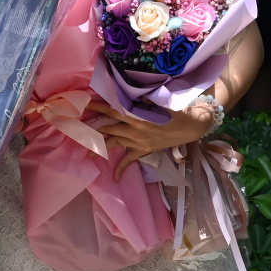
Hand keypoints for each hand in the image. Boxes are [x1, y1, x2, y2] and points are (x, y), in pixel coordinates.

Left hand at [88, 100, 215, 177]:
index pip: (113, 110)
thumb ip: (141, 98)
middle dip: (95, 125)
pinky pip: (129, 160)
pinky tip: (114, 177)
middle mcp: (135, 130)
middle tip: (82, 123)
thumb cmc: (174, 110)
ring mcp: (138, 142)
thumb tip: (127, 93)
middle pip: (110, 127)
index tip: (86, 104)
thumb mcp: (157, 101)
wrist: (189, 127)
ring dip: (102, 145)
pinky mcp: (143, 150)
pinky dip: (121, 169)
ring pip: (115, 141)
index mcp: (137, 116)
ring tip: (88, 150)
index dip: (98, 106)